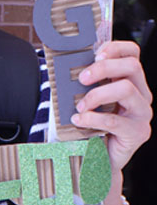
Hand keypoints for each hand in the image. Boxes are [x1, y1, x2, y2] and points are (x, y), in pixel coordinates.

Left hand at [71, 40, 151, 171]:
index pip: (132, 53)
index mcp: (130, 80)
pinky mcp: (138, 133)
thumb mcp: (87, 96)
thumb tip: (62, 62)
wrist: (96, 156)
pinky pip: (115, 120)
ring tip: (79, 105)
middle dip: (103, 68)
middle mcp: (141, 94)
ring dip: (96, 94)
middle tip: (81, 78)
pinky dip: (92, 118)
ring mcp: (142, 113)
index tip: (94, 53)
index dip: (115, 47)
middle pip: (132, 66)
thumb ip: (84, 80)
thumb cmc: (89, 122)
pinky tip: (79, 120)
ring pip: (126, 89)